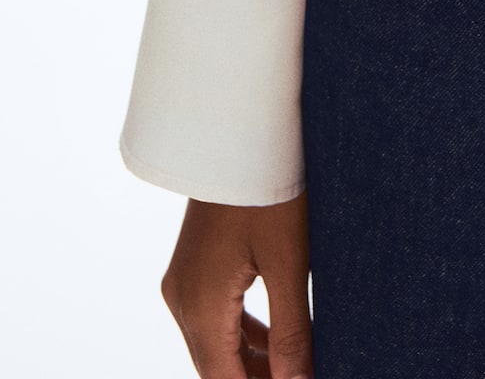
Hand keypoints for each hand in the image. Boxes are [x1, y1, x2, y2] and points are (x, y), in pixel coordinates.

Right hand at [161, 195, 313, 378]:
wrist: (238, 129)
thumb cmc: (267, 187)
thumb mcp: (289, 260)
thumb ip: (293, 330)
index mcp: (202, 307)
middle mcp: (182, 300)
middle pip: (216, 368)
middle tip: (302, 375)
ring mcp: (183, 282)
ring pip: (214, 345)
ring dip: (250, 362)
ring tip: (294, 367)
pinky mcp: (192, 266)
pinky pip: (212, 318)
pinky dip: (241, 335)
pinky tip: (273, 339)